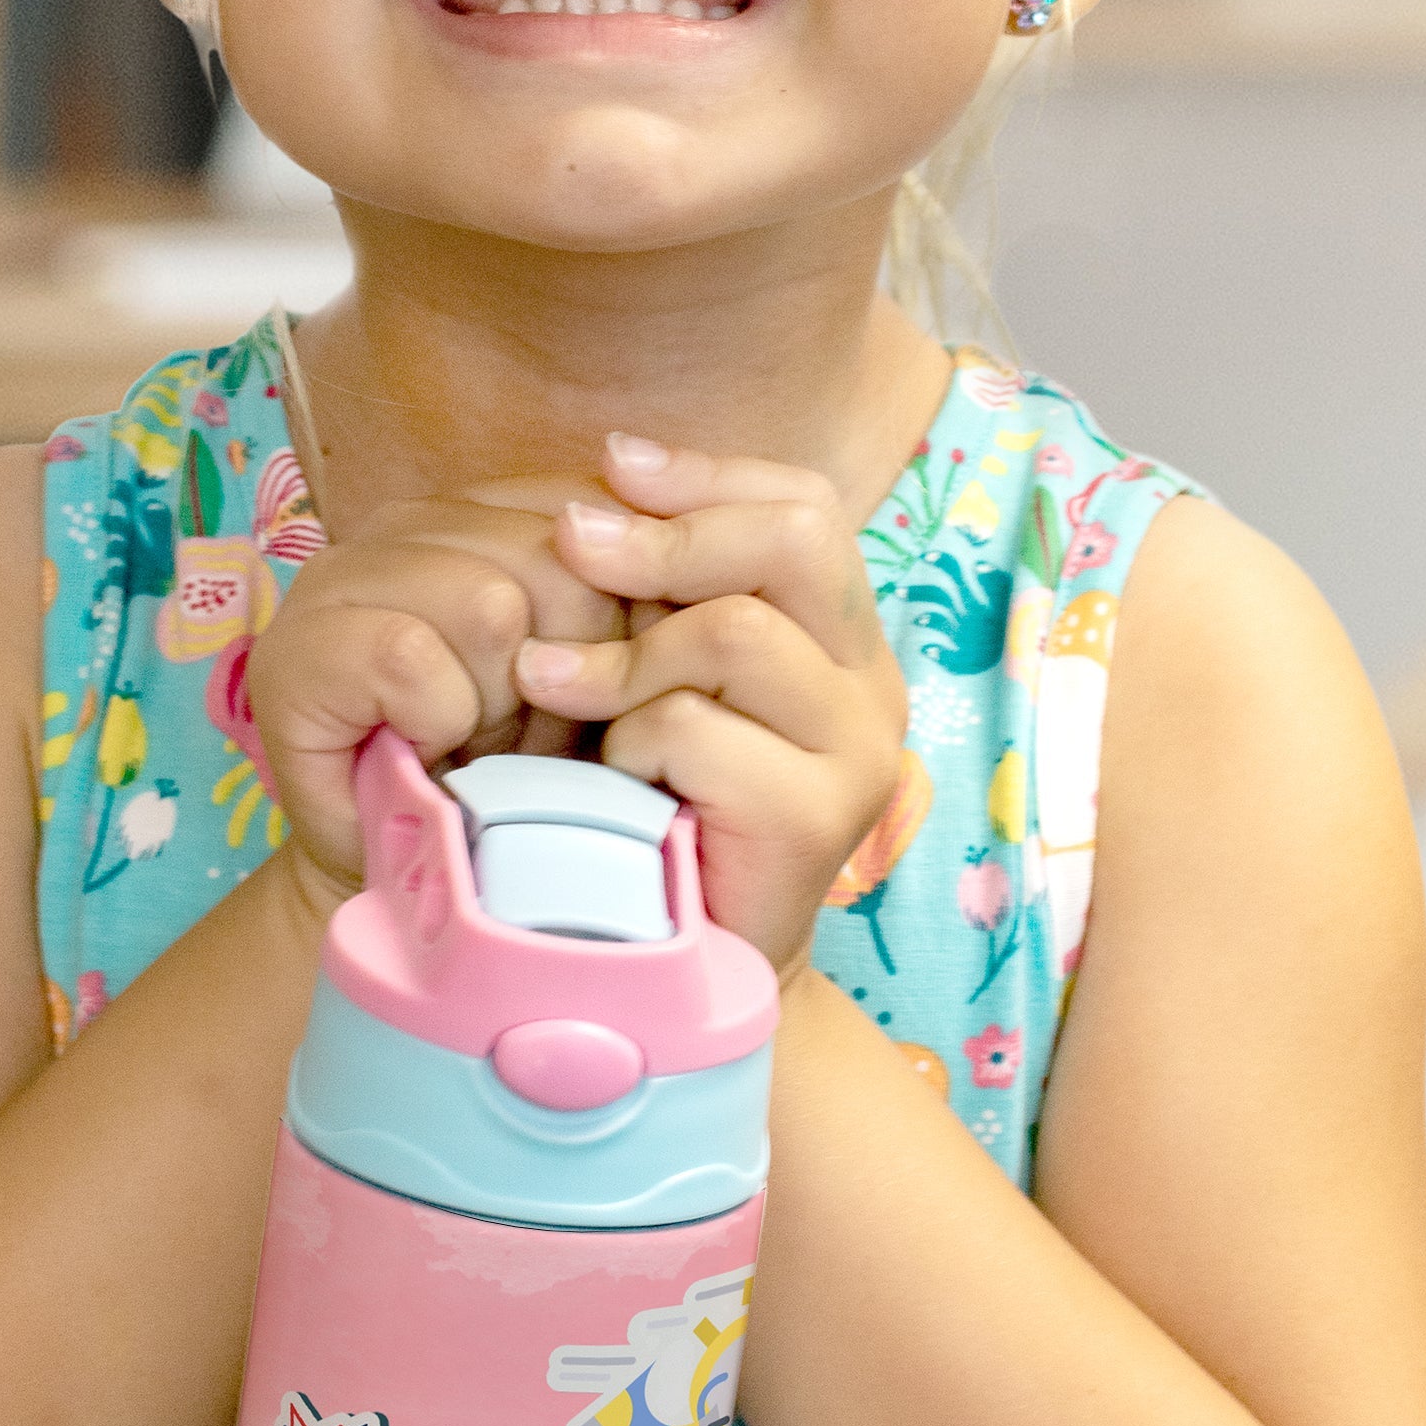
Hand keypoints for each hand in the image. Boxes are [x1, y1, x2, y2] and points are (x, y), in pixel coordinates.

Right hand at [244, 479, 622, 912]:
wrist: (417, 882)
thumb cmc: (522, 775)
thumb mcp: (602, 677)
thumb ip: (639, 600)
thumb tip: (696, 560)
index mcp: (492, 510)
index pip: (603, 511)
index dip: (630, 615)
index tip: (605, 691)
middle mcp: (412, 519)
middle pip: (560, 560)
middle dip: (572, 674)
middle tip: (534, 735)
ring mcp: (344, 574)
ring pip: (487, 605)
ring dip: (502, 706)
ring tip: (481, 744)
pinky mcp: (298, 648)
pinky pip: (411, 660)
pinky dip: (436, 723)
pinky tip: (425, 749)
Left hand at [510, 433, 910, 975]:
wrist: (686, 962)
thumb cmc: (655, 806)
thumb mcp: (657, 676)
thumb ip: (659, 593)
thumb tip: (601, 484)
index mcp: (841, 636)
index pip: (804, 506)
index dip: (709, 473)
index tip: (613, 463)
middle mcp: (872, 684)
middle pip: (794, 540)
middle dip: (667, 533)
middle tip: (569, 540)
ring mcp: (859, 752)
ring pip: (734, 633)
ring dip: (625, 654)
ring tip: (554, 687)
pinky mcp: (820, 817)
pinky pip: (697, 731)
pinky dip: (630, 745)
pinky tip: (613, 783)